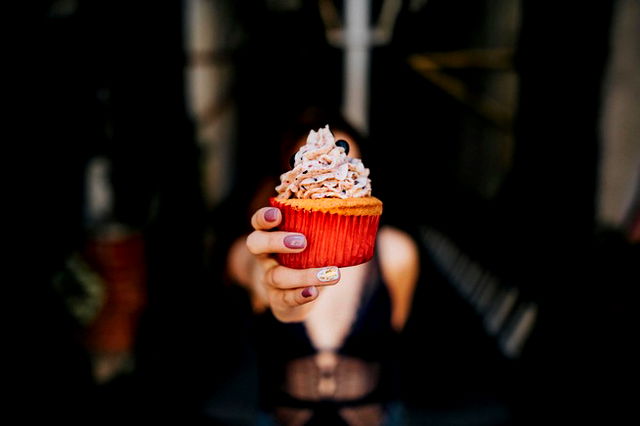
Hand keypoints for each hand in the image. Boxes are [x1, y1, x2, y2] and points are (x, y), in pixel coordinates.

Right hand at [245, 206, 340, 321]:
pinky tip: (314, 292)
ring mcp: (268, 278)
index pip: (259, 222)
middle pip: (256, 244)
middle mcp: (265, 255)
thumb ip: (321, 230)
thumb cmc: (308, 257)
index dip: (264, 218)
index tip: (278, 215)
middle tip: (302, 242)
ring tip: (331, 274)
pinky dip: (300, 295)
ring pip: (277, 276)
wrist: (299, 293)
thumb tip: (353, 217)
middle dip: (276, 242)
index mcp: (271, 235)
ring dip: (304, 275)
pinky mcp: (277, 299)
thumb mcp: (311, 241)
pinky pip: (285, 298)